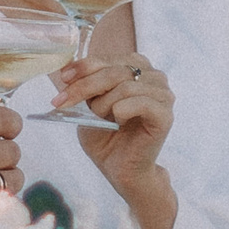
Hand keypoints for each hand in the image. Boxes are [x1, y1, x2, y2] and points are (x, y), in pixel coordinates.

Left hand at [50, 51, 175, 197]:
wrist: (121, 170)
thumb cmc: (107, 137)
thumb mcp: (89, 106)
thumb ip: (84, 85)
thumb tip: (64, 68)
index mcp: (137, 68)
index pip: (109, 58)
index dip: (84, 66)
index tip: (63, 78)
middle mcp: (154, 77)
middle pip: (115, 70)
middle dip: (85, 86)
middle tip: (64, 102)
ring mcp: (163, 95)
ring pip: (126, 86)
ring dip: (104, 103)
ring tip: (100, 118)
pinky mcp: (165, 115)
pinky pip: (141, 103)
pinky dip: (122, 111)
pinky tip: (119, 121)